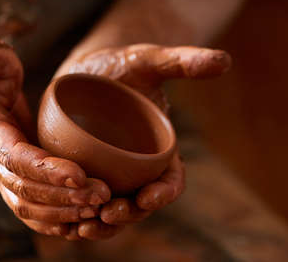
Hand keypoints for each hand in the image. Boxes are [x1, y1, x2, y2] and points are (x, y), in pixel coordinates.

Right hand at [0, 37, 111, 238]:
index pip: (14, 156)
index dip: (45, 169)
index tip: (80, 174)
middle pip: (24, 189)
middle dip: (62, 195)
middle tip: (101, 194)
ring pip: (27, 206)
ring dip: (62, 211)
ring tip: (99, 207)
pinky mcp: (11, 181)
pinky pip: (29, 210)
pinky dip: (52, 221)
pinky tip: (80, 223)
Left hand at [56, 43, 230, 237]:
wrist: (90, 70)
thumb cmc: (123, 65)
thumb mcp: (150, 61)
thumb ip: (182, 61)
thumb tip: (223, 60)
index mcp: (160, 150)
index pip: (170, 180)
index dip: (164, 193)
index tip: (148, 197)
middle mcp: (137, 168)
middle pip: (140, 203)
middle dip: (128, 214)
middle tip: (109, 214)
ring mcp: (111, 173)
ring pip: (112, 209)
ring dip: (102, 223)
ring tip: (84, 227)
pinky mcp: (86, 172)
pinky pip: (86, 201)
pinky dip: (78, 215)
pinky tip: (64, 223)